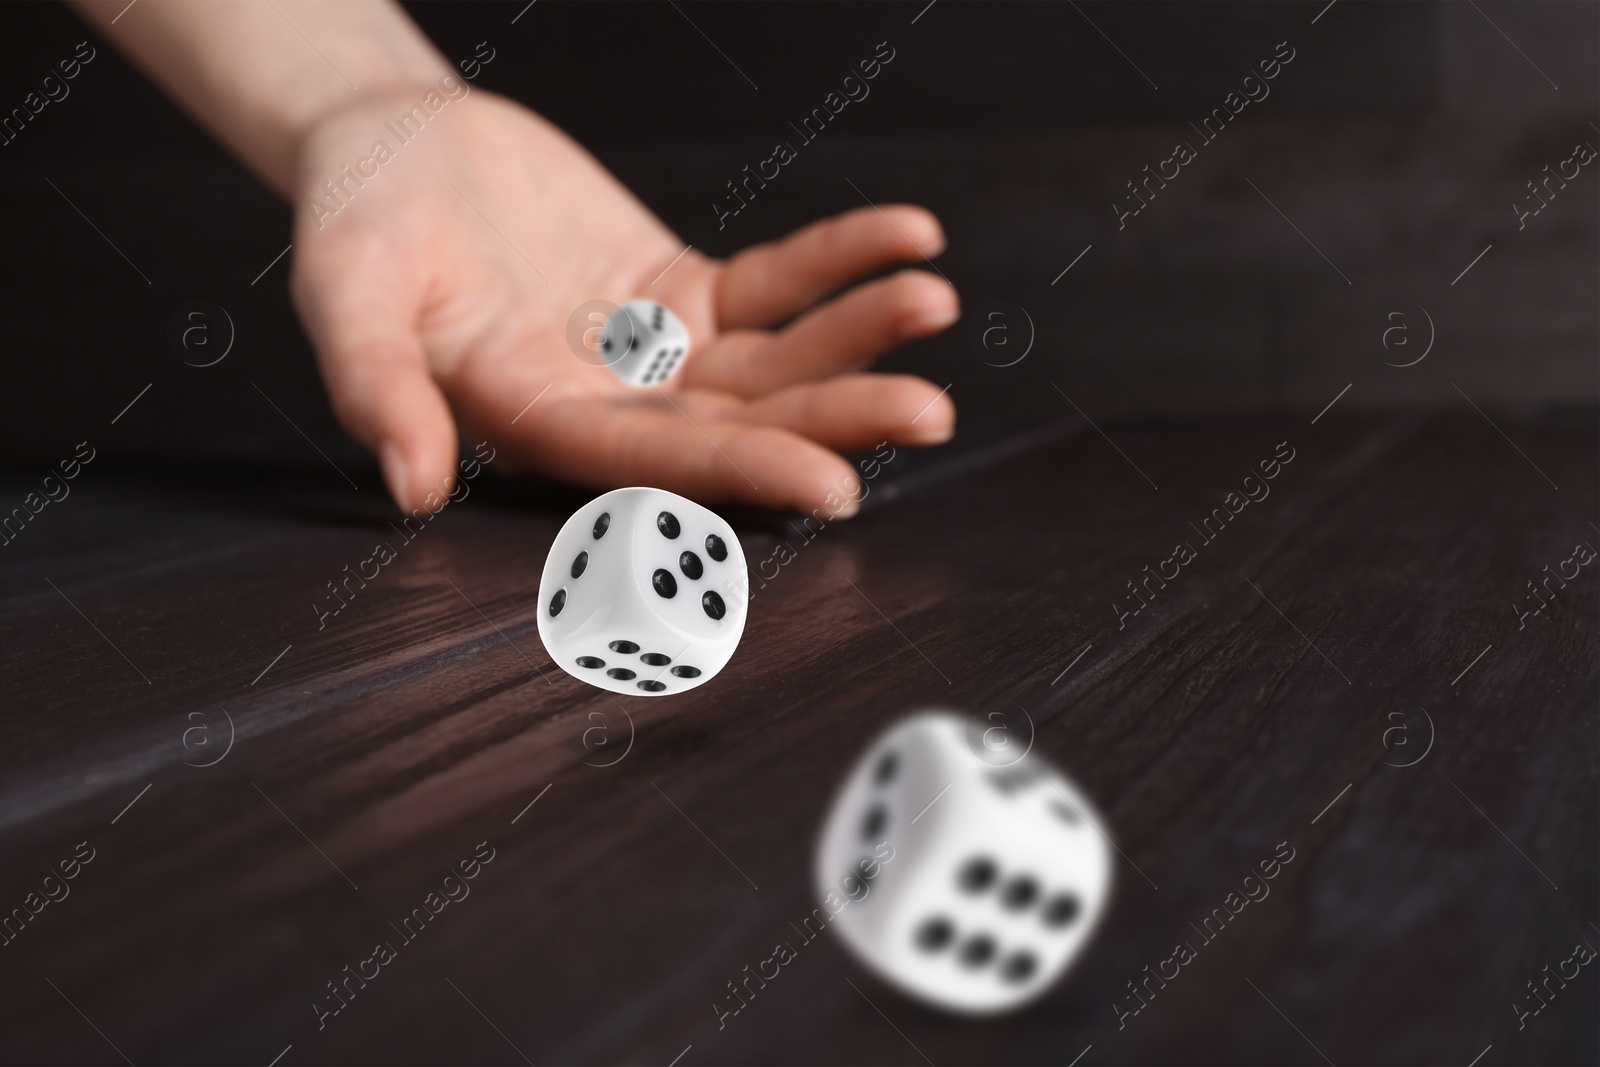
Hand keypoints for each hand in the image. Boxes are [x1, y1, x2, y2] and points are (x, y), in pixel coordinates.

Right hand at [288, 86, 957, 516]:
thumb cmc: (356, 218)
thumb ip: (376, 384)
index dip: (744, 474)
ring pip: (775, 362)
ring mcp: (656, 353)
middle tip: (928, 411)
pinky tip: (907, 237)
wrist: (394, 142)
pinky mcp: (683, 293)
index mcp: (538, 426)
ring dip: (856, 337)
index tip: (835, 485)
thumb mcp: (346, 293)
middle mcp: (611, 406)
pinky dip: (837, 261)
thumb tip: (408, 487)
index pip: (657, 466)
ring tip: (934, 300)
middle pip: (740, 426)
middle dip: (834, 419)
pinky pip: (775, 284)